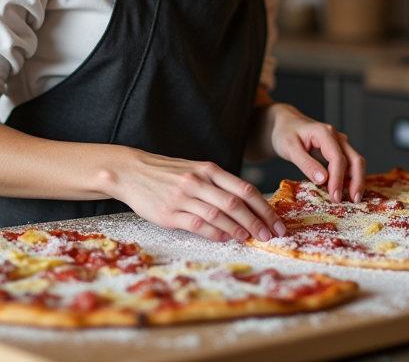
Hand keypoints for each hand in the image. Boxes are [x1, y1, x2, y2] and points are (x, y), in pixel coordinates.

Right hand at [108, 150, 287, 243]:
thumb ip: (218, 184)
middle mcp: (198, 181)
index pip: (244, 188)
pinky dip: (215, 233)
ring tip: (251, 238)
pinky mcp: (169, 213)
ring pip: (218, 214)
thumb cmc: (167, 173)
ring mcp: (183, 197)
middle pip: (235, 202)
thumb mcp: (195, 170)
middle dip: (257, 221)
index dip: (263, 206)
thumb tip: (246, 206)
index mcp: (208, 169)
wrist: (131, 171)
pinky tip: (225, 238)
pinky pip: (197, 225)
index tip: (276, 221)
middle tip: (270, 235)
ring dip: (238, 229)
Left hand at [266, 104, 365, 203]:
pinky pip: (349, 165)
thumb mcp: (290, 148)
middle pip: (355, 160)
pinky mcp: (338, 151)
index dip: (338, 179)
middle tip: (353, 202)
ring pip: (356, 162)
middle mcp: (336, 137)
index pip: (338, 158)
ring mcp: (339, 143)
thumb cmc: (286, 133)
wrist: (285, 123)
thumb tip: (323, 180)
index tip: (335, 197)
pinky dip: (350, 178)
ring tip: (352, 200)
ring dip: (356, 181)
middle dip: (357, 182)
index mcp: (324, 133)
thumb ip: (306, 163)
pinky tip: (345, 191)